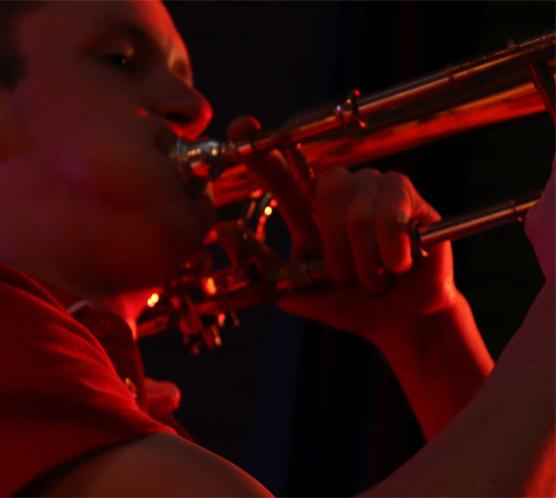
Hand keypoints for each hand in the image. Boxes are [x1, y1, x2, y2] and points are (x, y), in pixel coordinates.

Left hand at [228, 116, 460, 342]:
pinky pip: (391, 209)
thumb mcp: (293, 289)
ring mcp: (375, 189)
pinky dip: (391, 247)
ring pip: (359, 209)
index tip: (241, 126)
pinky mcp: (408, 196)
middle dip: (337, 245)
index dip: (262, 148)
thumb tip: (223, 232)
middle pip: (328, 186)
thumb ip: (259, 263)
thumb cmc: (347, 304)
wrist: (398, 322)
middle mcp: (340, 191)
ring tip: (376, 277)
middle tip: (347, 277)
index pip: (282, 169)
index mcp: (308, 209)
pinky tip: (400, 264)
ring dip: (365, 257)